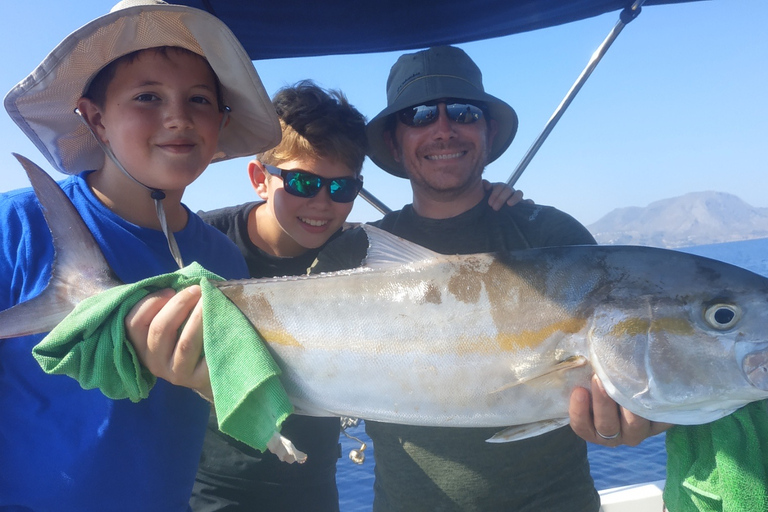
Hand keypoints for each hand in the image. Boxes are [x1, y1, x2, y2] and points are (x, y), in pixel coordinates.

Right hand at [124, 285, 212, 400]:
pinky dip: (215, 332)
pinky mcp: (200, 380)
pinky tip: (223, 319)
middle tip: (197, 289)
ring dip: (198, 316)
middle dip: (179, 303)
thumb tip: (181, 281)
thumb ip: (168, 307)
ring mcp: (177, 374)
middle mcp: (155, 363)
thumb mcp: (174, 325)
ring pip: (185, 343)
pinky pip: (208, 353)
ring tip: (209, 299)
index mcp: (142, 347)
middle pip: (160, 329)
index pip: (133, 322)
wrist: (216, 373)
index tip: (171, 289)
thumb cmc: (192, 339)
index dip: (151, 301)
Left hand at [483, 179, 532, 210]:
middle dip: (501, 198)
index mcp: (500, 188)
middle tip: (494, 208)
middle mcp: (509, 191)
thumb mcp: (484, 195)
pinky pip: (529, 201)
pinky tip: (528, 205)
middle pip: (508, 190)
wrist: (491, 211)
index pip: (500, 186)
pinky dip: (529, 202)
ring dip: (514, 198)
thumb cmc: (488, 203)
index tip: (489, 203)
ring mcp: (516, 197)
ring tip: (509, 204)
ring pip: (519, 193)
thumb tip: (485, 183)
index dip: (495, 194)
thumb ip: (485, 188)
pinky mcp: (523, 204)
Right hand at [569, 375, 671, 446]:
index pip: (582, 427)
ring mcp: (638, 432)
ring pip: (633, 425)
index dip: (578, 412)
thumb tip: (570, 359)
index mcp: (594, 429)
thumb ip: (581, 376)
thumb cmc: (604, 379)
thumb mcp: (590, 380)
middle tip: (598, 378)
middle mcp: (616, 434)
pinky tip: (647, 386)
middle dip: (602, 403)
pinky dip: (651, 405)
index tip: (579, 391)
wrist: (638, 381)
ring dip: (627, 404)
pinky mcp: (658, 425)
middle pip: (607, 427)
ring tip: (624, 380)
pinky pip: (656, 421)